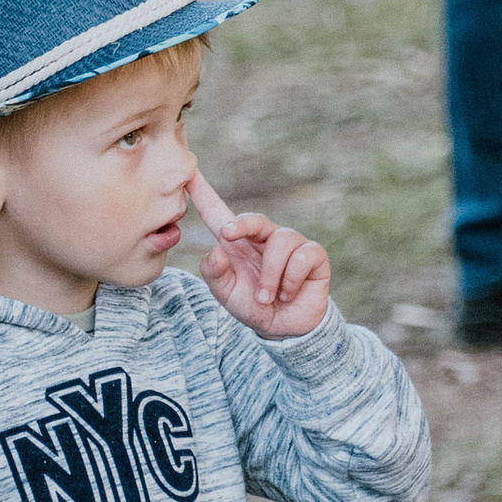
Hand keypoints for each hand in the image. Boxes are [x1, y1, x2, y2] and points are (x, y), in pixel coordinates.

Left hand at [188, 170, 330, 339]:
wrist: (284, 328)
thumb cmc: (252, 305)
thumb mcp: (226, 294)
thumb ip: (214, 273)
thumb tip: (216, 249)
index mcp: (237, 242)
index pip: (217, 211)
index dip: (202, 191)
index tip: (187, 172)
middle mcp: (264, 237)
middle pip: (254, 218)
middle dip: (241, 225)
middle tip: (228, 236)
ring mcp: (291, 243)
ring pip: (280, 241)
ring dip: (270, 275)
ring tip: (266, 297)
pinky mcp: (313, 254)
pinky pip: (301, 257)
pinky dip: (290, 280)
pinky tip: (288, 293)